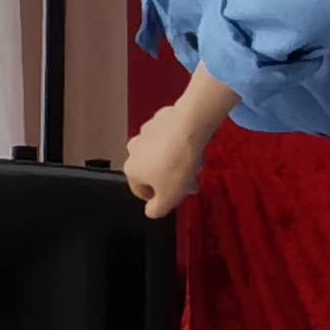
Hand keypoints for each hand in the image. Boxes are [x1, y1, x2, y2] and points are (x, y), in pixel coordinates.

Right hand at [123, 95, 219, 220]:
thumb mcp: (169, 197)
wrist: (190, 125)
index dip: (159, 197)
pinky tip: (194, 143)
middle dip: (174, 179)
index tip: (176, 197)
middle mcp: (133, 149)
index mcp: (132, 169)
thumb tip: (151, 212)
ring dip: (178, 160)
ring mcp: (146, 131)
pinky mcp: (161, 117)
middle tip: (193, 181)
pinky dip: (180, 141)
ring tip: (197, 161)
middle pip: (154, 171)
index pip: (141, 191)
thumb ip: (157, 209)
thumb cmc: (176, 165)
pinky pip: (171, 136)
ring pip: (162, 153)